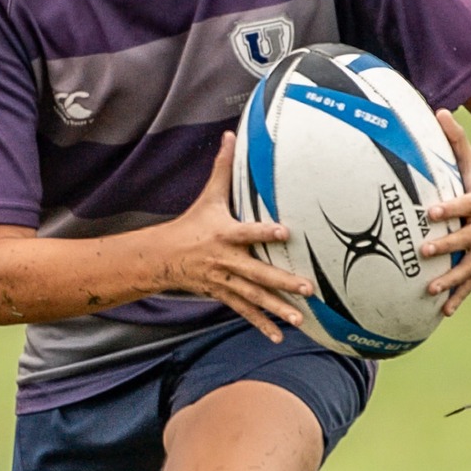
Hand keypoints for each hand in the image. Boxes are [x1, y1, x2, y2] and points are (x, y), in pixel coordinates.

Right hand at [151, 134, 312, 343]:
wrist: (163, 257)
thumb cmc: (192, 223)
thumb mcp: (208, 196)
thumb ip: (222, 168)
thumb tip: (230, 134)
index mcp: (225, 234)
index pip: (247, 232)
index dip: (265, 231)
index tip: (286, 231)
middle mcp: (226, 260)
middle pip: (257, 272)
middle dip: (282, 282)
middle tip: (307, 288)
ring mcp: (225, 280)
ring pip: (254, 297)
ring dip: (276, 308)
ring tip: (299, 317)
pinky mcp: (224, 294)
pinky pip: (245, 311)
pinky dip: (261, 324)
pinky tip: (279, 335)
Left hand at [421, 109, 470, 314]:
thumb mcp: (468, 159)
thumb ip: (453, 139)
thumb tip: (438, 109)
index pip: (465, 203)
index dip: (449, 207)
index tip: (429, 212)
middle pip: (467, 238)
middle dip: (447, 245)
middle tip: (423, 251)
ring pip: (470, 266)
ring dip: (451, 280)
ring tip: (429, 291)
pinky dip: (459, 296)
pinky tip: (443, 312)